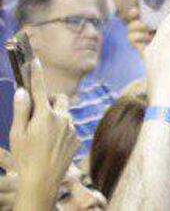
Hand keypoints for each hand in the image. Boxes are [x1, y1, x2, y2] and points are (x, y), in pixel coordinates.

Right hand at [6, 59, 77, 203]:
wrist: (42, 182)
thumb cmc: (24, 159)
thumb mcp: (17, 135)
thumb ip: (21, 111)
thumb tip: (22, 91)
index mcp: (44, 115)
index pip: (40, 89)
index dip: (36, 74)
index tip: (35, 61)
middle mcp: (62, 118)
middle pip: (60, 99)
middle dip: (50, 101)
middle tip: (39, 112)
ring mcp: (72, 128)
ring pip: (65, 115)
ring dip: (56, 119)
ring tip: (42, 138)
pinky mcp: (78, 139)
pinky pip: (70, 129)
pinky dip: (62, 132)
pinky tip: (51, 147)